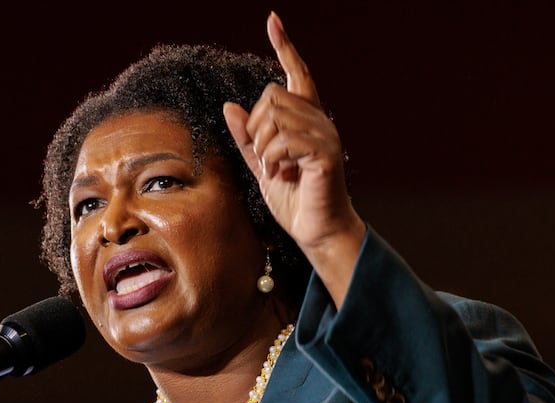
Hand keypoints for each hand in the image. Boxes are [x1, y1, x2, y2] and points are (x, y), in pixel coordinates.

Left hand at [223, 11, 364, 303]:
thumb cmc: (293, 200)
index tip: (272, 21)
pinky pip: (285, 141)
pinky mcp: (325, 154)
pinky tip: (281, 176)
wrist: (316, 231)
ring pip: (275, 118)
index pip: (295, 74)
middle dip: (256, 129)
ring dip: (264, 149)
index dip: (285, 46)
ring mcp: (324, 135)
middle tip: (265, 160)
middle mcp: (319, 120)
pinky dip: (273, 160)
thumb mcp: (261, 165)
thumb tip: (229, 107)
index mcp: (305, 119)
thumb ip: (247, 138)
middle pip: (271, 97)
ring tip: (275, 172)